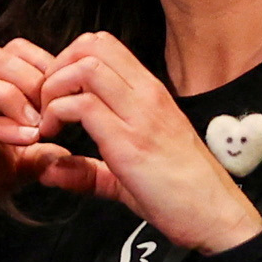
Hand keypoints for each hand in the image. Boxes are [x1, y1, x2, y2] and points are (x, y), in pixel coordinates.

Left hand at [28, 33, 261, 251]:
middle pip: (92, 45)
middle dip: (57, 66)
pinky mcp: (129, 142)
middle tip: (46, 102)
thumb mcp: (129, 173)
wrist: (215, 216)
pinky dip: (57, 114)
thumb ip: (90, 170)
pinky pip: (82, 105)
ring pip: (86, 66)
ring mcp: (139, 115)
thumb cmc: (182, 194)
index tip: (57, 95)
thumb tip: (50, 170)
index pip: (104, 45)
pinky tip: (53, 136)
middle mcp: (146, 95)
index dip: (69, 61)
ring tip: (49, 118)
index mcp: (150, 94)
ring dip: (54, 88)